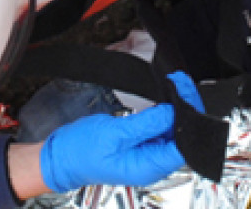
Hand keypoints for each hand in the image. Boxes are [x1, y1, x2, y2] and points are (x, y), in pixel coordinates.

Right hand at [40, 74, 199, 191]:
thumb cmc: (81, 151)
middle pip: (180, 137)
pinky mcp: (141, 145)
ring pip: (171, 131)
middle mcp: (151, 163)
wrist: (62, 156)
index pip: (183, 146)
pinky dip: (163, 113)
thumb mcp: (114, 134)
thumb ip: (145, 125)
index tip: (186, 95)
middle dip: (184, 109)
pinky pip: (159, 129)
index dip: (189, 119)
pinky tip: (164, 98)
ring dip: (174, 109)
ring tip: (175, 84)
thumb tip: (171, 113)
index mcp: (148, 167)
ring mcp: (147, 154)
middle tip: (180, 83)